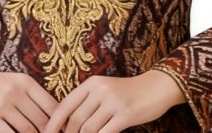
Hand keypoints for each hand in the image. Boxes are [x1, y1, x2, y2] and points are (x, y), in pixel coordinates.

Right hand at [0, 59, 59, 132]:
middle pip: (42, 120)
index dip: (61, 122)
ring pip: (28, 130)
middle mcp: (16, 92)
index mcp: (27, 82)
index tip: (64, 131)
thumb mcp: (17, 82)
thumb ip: (34, 96)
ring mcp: (3, 105)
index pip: (52, 106)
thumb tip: (55, 118)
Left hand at [41, 70, 185, 132]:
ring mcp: (113, 102)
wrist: (157, 86)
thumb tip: (68, 125)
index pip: (65, 105)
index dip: (53, 123)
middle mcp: (100, 90)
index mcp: (91, 83)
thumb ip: (88, 103)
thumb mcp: (105, 90)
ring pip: (88, 129)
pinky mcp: (126, 114)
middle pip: (75, 120)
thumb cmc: (129, 92)